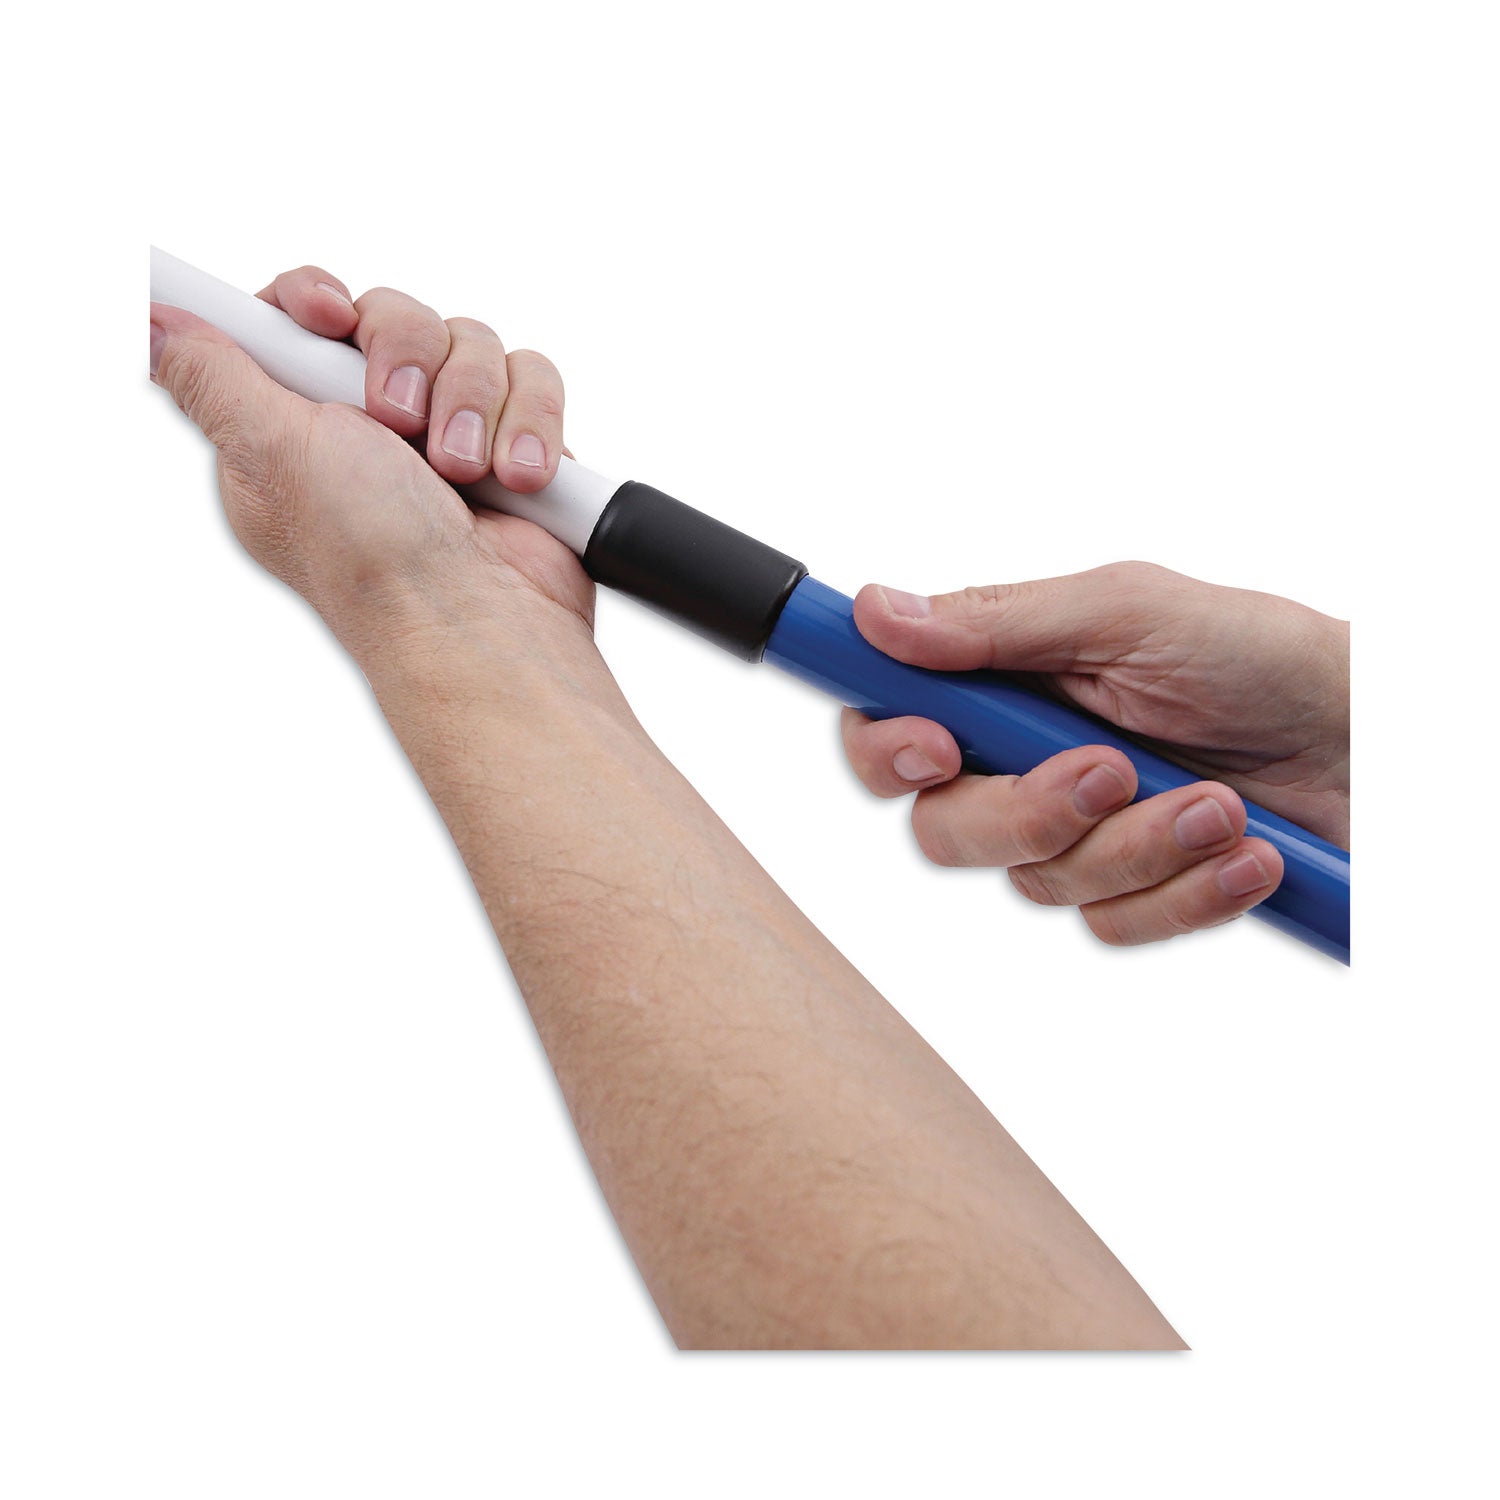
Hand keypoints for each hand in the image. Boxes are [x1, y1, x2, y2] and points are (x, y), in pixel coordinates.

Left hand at [149, 264, 592, 661]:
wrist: (480, 625)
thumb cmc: (374, 561)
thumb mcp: (268, 454)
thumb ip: (209, 374)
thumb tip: (147, 320)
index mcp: (296, 427)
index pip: (296, 315)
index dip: (314, 301)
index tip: (327, 319)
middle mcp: (372, 427)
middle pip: (393, 314)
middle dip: (409, 360)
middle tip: (401, 427)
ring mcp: (449, 433)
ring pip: (472, 342)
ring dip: (474, 403)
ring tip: (466, 473)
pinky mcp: (515, 444)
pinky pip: (532, 378)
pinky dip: (530, 424)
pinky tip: (517, 477)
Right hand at [841, 563, 1348, 946]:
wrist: (1380, 741)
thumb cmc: (1263, 657)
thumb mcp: (1129, 613)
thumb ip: (1000, 623)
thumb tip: (877, 611)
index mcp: (1011, 681)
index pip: (892, 725)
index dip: (888, 750)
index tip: (936, 751)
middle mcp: (1029, 760)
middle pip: (943, 827)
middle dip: (1027, 813)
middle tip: (1109, 772)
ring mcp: (1082, 831)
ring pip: (1036, 882)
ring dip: (1135, 846)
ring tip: (1219, 804)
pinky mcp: (1137, 888)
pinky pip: (1113, 925)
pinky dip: (1183, 892)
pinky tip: (1244, 853)